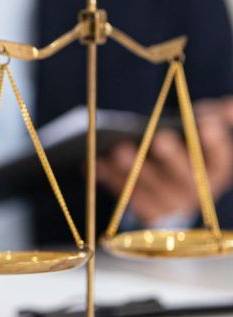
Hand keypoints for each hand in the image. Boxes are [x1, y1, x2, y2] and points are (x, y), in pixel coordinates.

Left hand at [96, 98, 232, 224]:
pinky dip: (111, 178)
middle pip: (185, 176)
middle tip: (158, 138)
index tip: (205, 123)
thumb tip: (230, 104)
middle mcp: (197, 191)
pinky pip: (126, 196)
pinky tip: (98, 162)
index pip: (219, 156)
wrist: (172, 188)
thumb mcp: (202, 132)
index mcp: (215, 169)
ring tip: (118, 149)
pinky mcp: (147, 212)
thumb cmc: (186, 149)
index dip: (214, 141)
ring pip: (151, 187)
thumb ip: (214, 118)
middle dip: (171, 156)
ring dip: (134, 168)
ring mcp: (171, 204)